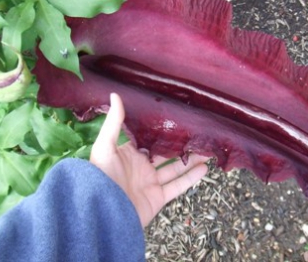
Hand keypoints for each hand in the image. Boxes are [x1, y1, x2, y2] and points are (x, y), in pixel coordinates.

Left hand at [90, 93, 208, 227]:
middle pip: (164, 153)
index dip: (160, 129)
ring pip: (174, 169)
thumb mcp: (105, 146)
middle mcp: (140, 167)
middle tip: (196, 133)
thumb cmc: (101, 177)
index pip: (147, 139)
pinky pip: (177, 186)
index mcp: (128, 154)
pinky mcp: (158, 197)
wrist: (102, 213)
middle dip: (179, 144)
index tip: (176, 117)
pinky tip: (204, 168)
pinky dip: (191, 178)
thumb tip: (115, 94)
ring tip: (206, 149)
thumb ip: (114, 122)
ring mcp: (150, 183)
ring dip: (190, 160)